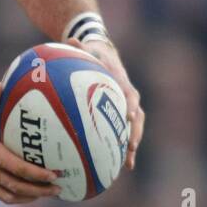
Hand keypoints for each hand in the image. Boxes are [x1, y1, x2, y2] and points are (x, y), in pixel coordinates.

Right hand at [0, 82, 61, 204]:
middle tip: (58, 188)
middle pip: (20, 187)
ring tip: (45, 194)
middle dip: (41, 190)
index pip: (20, 169)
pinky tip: (26, 196)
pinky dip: (16, 198)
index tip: (54, 175)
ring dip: (30, 197)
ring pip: (11, 196)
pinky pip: (1, 196)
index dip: (38, 174)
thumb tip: (1, 83)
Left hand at [66, 36, 143, 169]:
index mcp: (120, 80)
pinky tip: (114, 166)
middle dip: (135, 132)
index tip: (130, 115)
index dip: (130, 104)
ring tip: (128, 164)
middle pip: (137, 116)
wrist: (102, 52)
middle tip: (132, 147)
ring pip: (133, 128)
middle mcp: (127, 95)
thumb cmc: (92, 51)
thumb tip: (70, 40)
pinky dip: (121, 147)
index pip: (129, 93)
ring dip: (132, 145)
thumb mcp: (86, 47)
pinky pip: (122, 131)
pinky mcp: (119, 113)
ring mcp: (125, 105)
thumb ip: (79, 47)